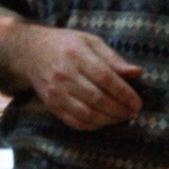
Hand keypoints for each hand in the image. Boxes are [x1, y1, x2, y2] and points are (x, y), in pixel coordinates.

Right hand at [16, 24, 141, 129]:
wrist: (30, 52)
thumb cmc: (66, 44)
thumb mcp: (90, 42)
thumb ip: (113, 59)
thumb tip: (137, 73)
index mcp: (76, 54)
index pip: (105, 78)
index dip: (124, 93)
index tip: (138, 102)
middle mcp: (64, 74)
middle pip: (98, 98)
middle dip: (120, 109)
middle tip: (134, 112)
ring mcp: (56, 92)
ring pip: (88, 114)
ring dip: (110, 120)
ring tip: (122, 117)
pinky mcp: (52, 105)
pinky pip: (76, 122)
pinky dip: (94, 125)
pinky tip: (105, 120)